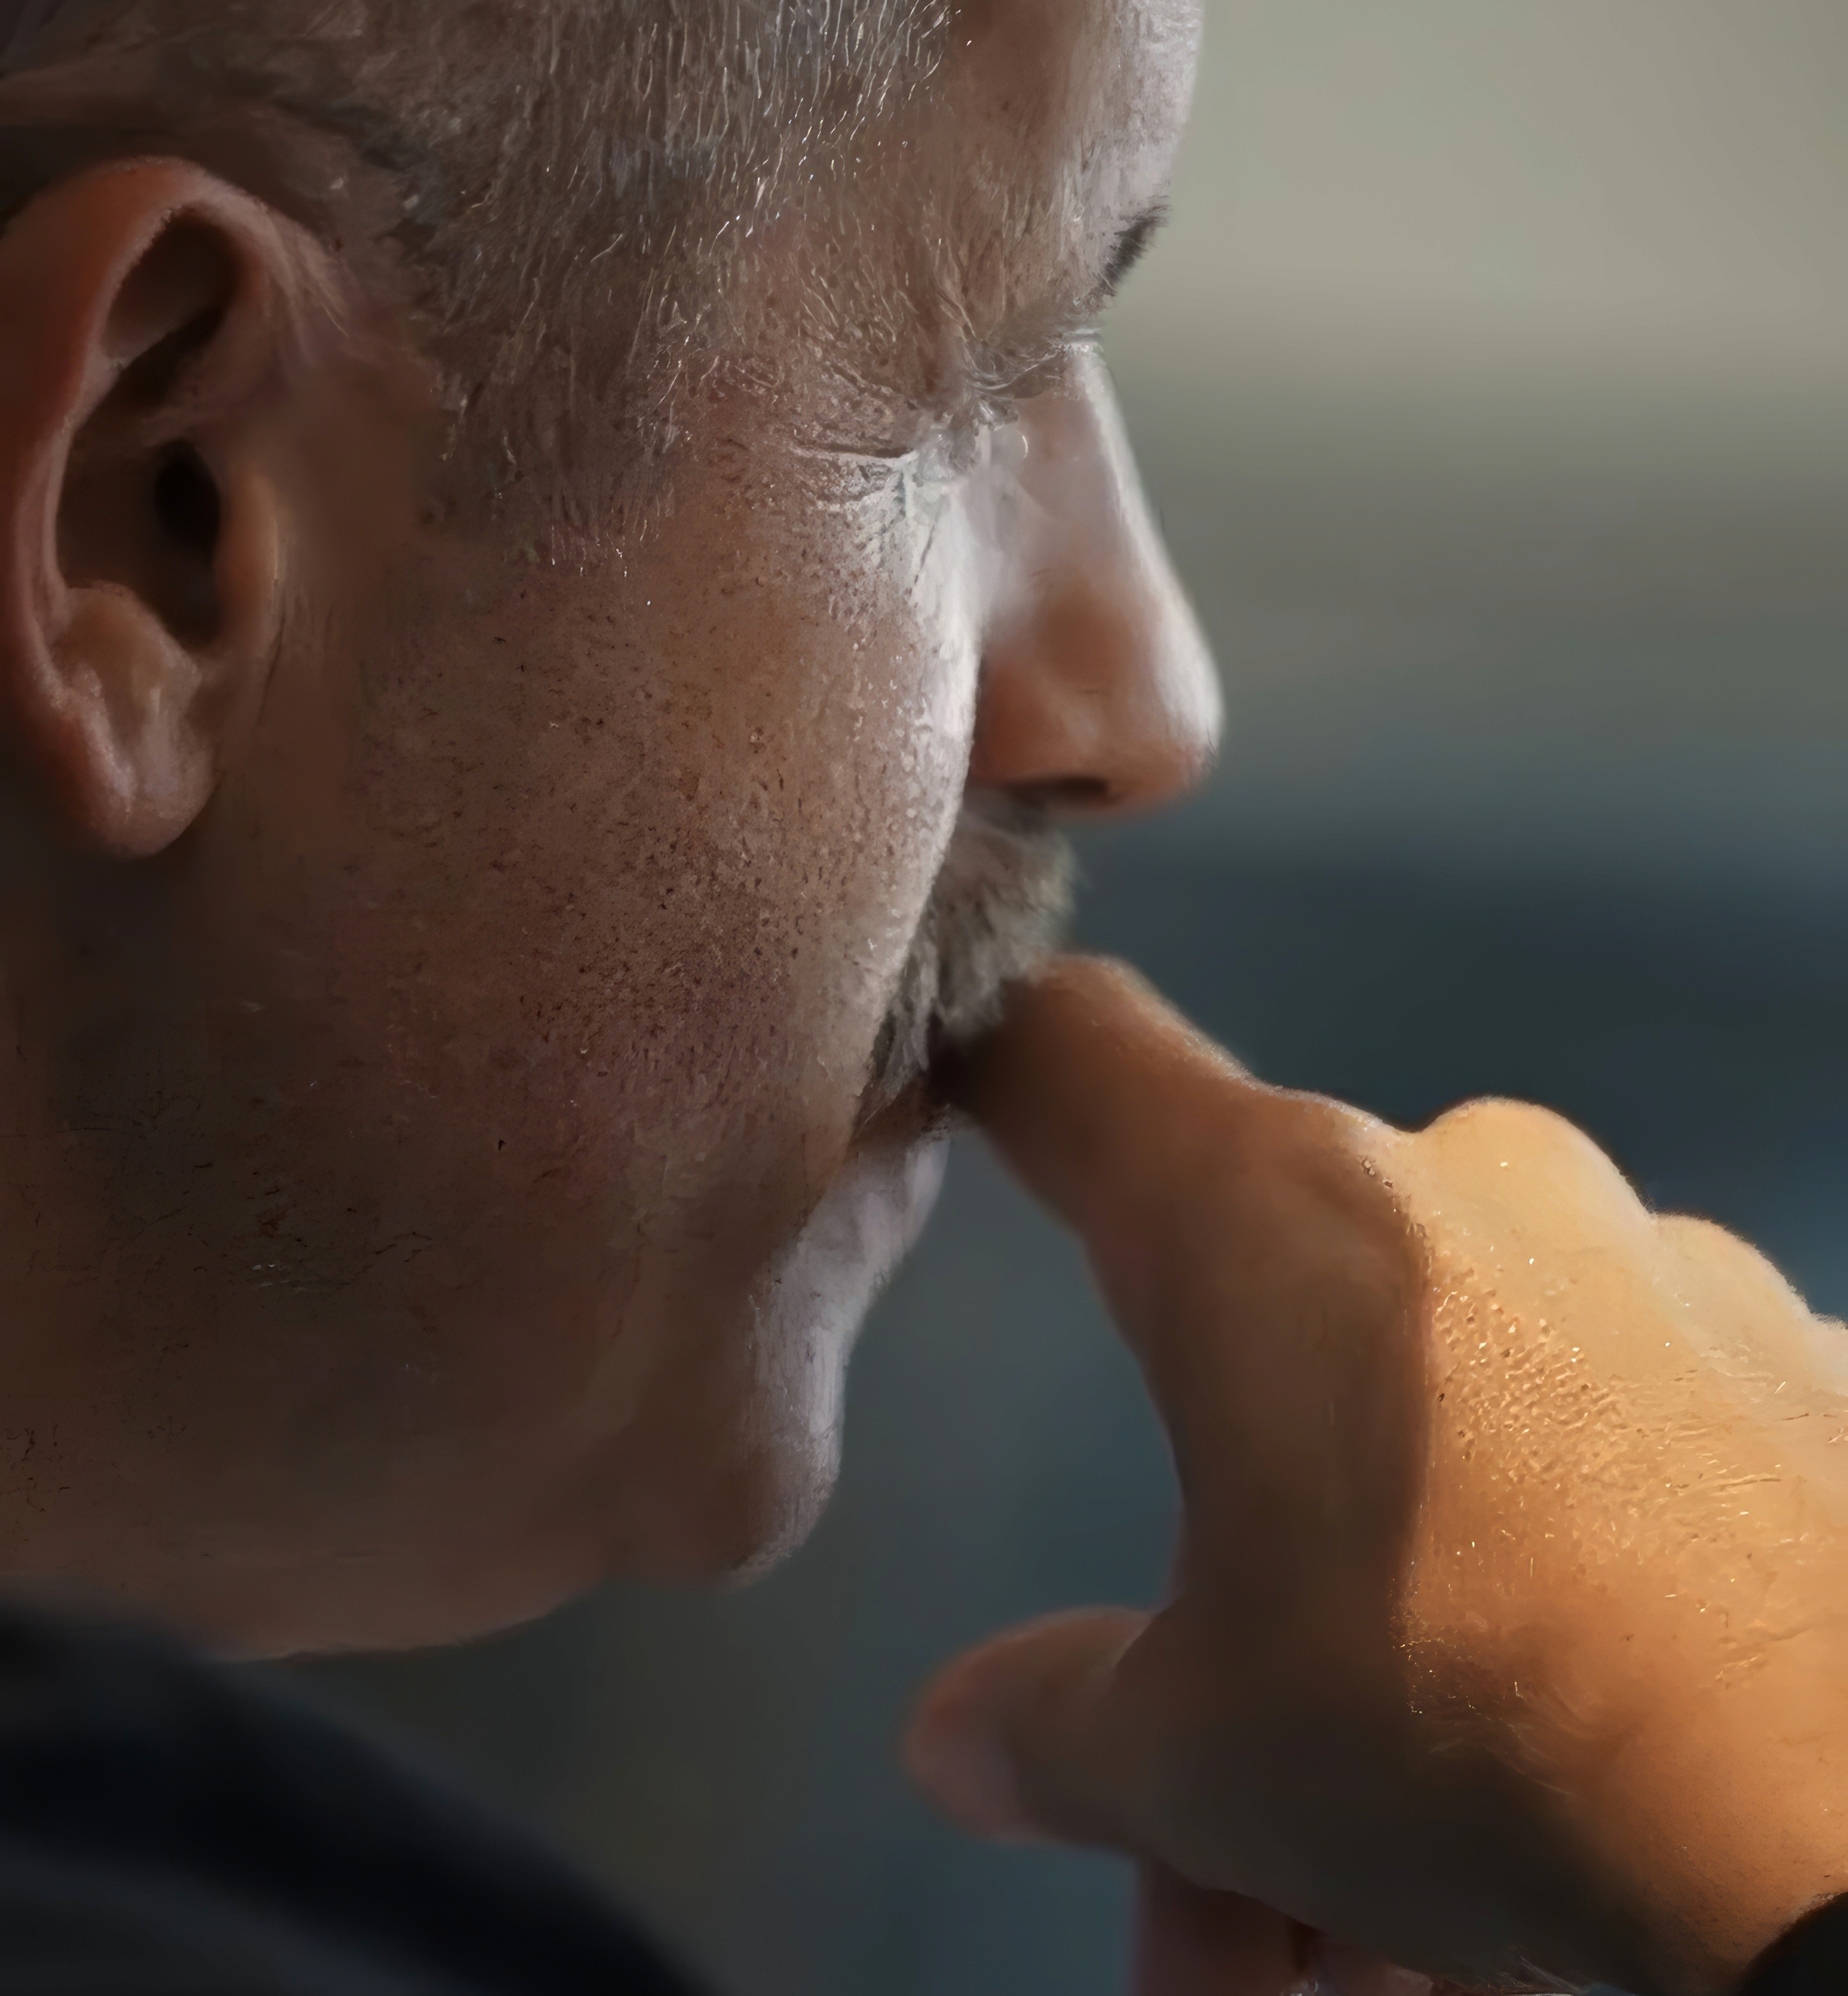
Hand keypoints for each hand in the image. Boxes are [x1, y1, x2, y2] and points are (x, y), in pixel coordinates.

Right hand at [904, 959, 1847, 1994]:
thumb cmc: (1478, 1724)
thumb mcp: (1207, 1764)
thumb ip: (1061, 1726)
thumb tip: (962, 1736)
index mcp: (1272, 1216)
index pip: (1075, 1056)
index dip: (995, 1060)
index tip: (966, 1089)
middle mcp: (1460, 1184)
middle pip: (1275, 1339)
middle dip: (1234, 1566)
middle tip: (1233, 1822)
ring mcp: (1655, 1264)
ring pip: (1462, 1429)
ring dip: (1407, 1621)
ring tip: (1415, 1902)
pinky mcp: (1808, 1363)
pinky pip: (1637, 1462)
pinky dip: (1585, 1599)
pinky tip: (1603, 1770)